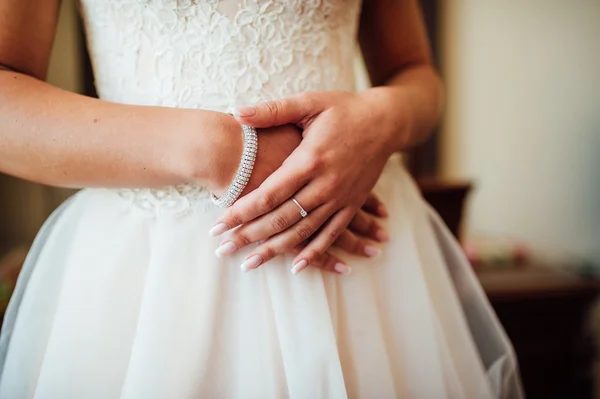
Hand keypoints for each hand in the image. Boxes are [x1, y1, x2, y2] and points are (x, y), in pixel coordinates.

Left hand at [211, 91, 404, 271]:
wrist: (387, 121)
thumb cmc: (345, 109)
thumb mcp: (309, 102)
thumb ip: (272, 111)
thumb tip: (235, 112)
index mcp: (310, 159)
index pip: (268, 194)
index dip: (241, 212)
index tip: (218, 226)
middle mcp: (324, 184)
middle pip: (281, 218)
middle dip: (249, 236)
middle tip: (223, 250)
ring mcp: (340, 198)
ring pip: (303, 232)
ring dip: (275, 250)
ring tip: (249, 264)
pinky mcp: (352, 204)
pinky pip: (332, 234)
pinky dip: (315, 253)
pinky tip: (296, 267)